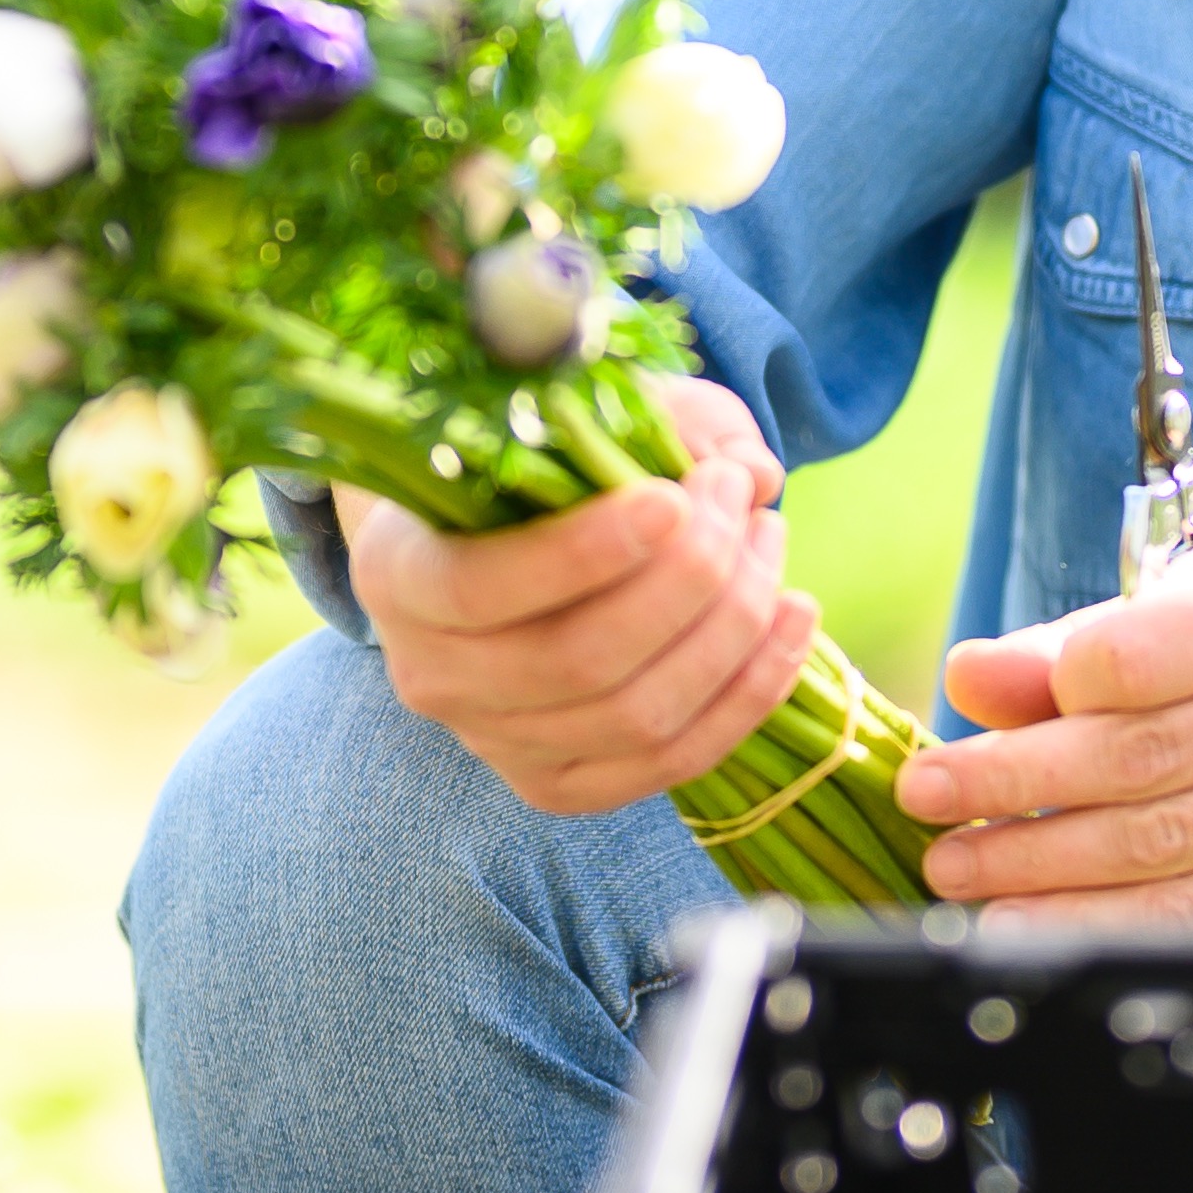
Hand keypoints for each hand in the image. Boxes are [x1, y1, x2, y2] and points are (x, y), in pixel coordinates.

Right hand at [341, 377, 814, 818]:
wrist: (476, 539)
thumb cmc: (524, 455)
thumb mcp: (569, 410)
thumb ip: (658, 418)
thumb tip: (754, 470)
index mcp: (397, 576)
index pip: (483, 589)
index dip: (585, 551)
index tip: (674, 495)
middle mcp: (431, 676)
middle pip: (581, 661)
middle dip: (690, 575)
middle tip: (739, 492)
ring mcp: (495, 744)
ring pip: (639, 717)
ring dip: (734, 627)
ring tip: (771, 538)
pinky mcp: (560, 783)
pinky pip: (673, 763)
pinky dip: (752, 693)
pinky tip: (795, 619)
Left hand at [892, 544, 1192, 923]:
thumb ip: (1101, 639)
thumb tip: (972, 677)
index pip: (1146, 648)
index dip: (1048, 684)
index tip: (967, 706)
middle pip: (1140, 756)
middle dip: (1010, 783)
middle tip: (925, 796)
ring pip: (1161, 847)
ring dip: (1037, 865)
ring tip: (955, 867)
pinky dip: (1103, 926)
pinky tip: (1029, 925)